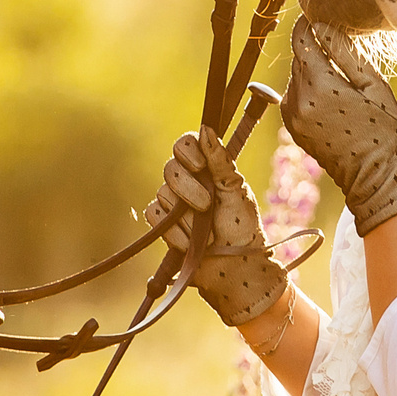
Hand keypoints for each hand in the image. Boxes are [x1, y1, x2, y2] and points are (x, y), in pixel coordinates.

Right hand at [142, 129, 287, 326]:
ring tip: (206, 233)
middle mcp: (188, 183)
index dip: (187, 151)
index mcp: (207, 169)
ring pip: (162, 193)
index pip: (184, 144)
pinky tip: (190, 243)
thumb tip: (205, 129)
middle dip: (189, 189)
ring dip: (186, 216)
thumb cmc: (243, 227)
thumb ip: (220, 160)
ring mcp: (173, 205)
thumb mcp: (236, 190)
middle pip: (170, 168)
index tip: (200, 166)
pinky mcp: (163, 227)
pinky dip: (174, 231)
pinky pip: (154, 216)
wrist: (236, 267)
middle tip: (207, 206)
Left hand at [281, 21, 396, 234]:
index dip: (307, 25)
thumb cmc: (385, 130)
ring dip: (312, 71)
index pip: (301, 41)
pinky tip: (333, 98)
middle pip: (299, 59)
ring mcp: (292, 117)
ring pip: (296, 78)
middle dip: (315, 50)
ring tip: (342, 81)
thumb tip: (323, 26)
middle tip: (341, 50)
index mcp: (319, 86)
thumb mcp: (373, 86)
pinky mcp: (293, 129)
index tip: (317, 17)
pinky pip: (295, 97)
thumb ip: (345, 53)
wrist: (377, 178)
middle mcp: (298, 101)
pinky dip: (309, 90)